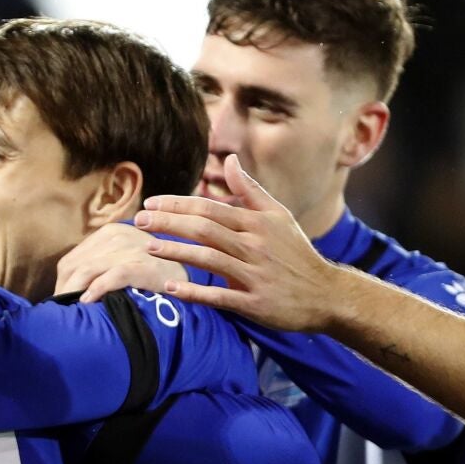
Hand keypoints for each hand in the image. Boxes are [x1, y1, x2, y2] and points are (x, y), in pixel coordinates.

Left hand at [53, 222, 186, 302]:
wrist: (191, 281)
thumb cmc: (153, 277)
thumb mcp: (125, 262)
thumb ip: (101, 265)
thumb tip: (69, 286)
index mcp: (112, 232)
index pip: (75, 258)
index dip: (64, 281)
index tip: (60, 303)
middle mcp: (120, 235)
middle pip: (78, 264)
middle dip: (66, 289)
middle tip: (60, 312)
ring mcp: (132, 248)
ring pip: (89, 269)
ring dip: (76, 291)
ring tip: (70, 310)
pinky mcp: (143, 264)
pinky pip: (112, 276)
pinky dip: (96, 290)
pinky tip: (88, 302)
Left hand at [138, 155, 343, 331]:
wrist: (326, 294)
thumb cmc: (297, 253)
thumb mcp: (279, 216)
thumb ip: (250, 190)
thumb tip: (229, 160)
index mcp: (256, 223)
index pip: (209, 208)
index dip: (178, 204)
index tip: (151, 203)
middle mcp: (254, 245)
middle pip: (203, 229)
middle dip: (168, 223)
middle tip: (138, 221)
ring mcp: (254, 275)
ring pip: (208, 259)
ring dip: (176, 252)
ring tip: (148, 248)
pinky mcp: (255, 303)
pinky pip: (220, 296)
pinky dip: (194, 292)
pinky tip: (170, 287)